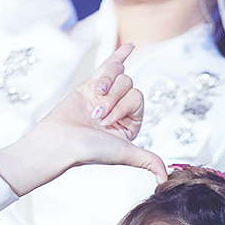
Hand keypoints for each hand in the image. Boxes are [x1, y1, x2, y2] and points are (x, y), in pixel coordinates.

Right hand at [0, 44, 168, 195]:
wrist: (58, 142)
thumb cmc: (89, 150)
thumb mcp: (125, 154)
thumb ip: (147, 160)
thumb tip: (165, 178)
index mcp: (128, 125)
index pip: (138, 98)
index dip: (125, 106)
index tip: (107, 123)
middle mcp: (118, 110)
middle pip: (129, 84)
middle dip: (114, 98)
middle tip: (97, 117)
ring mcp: (104, 97)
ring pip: (118, 74)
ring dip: (106, 85)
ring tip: (93, 101)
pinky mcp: (89, 86)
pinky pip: (109, 65)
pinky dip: (119, 55)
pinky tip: (130, 46)